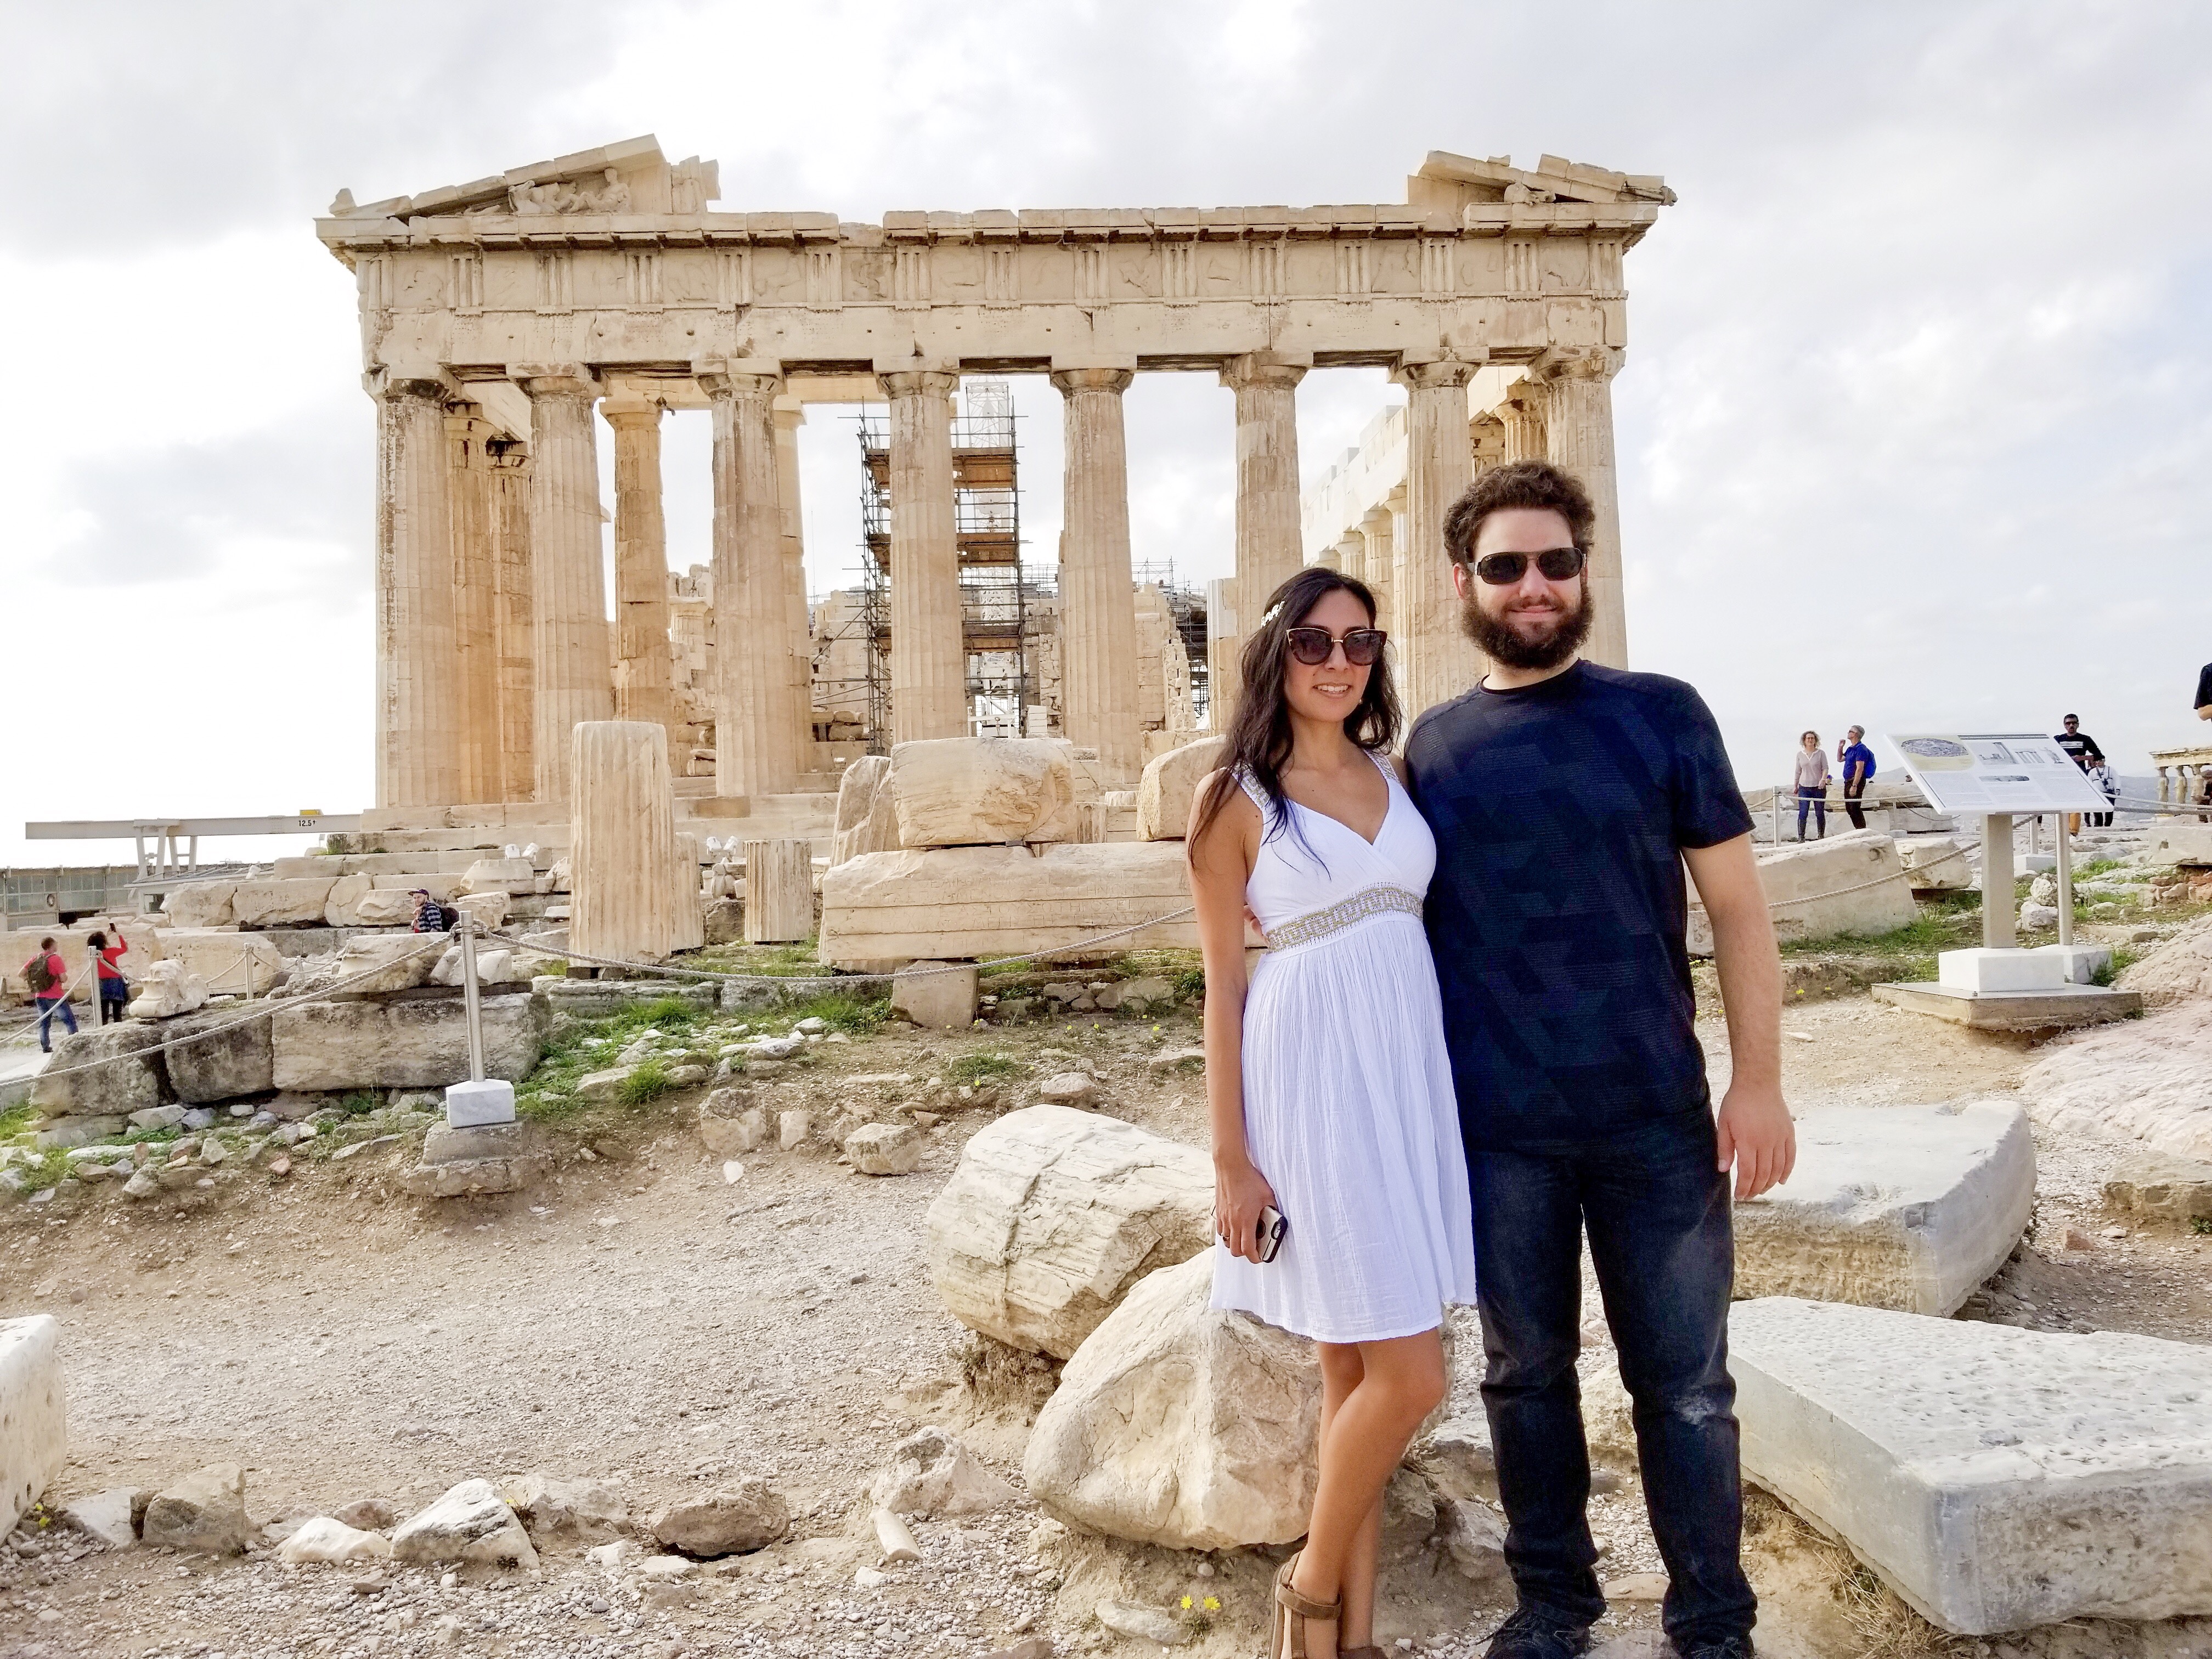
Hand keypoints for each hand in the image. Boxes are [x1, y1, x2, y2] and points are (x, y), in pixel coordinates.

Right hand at [1214, 1156, 1278, 1263]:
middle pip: (1235, 1250)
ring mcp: (1224, 1217)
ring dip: (1235, 1244)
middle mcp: (1233, 1222)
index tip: (1259, 1257)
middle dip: (1245, 1254)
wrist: (1231, 1166)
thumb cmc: (1250, 1179)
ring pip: (1226, 1241)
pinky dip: (1227, 1233)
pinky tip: (1234, 1226)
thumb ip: (1273, 1209)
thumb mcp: (1268, 1195)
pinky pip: (1221, 1230)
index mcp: (1246, 1220)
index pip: (1247, 1249)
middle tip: (1253, 1249)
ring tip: (1244, 1238)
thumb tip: (1277, 1217)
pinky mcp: (1218, 1211)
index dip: (1254, 1257)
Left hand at [1716, 1082, 1794, 1199]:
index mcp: (1748, 1141)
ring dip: (1771, 1183)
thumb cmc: (1737, 1103)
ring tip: (1762, 1190)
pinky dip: (1787, 1171)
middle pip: (1764, 1174)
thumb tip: (1724, 1170)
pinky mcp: (1789, 1133)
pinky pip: (1790, 1157)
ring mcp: (1780, 1138)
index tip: (1739, 1196)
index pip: (1748, 1173)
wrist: (1758, 1083)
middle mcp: (1766, 1142)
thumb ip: (1725, 1148)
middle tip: (1749, 1196)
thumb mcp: (1724, 1124)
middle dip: (1756, 1189)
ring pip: (1778, 1169)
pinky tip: (1782, 1181)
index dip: (1744, 1188)